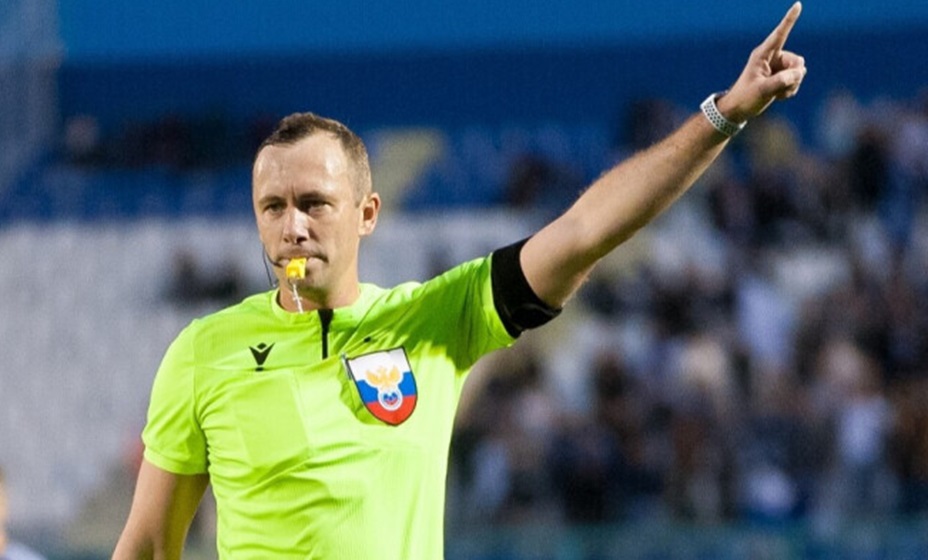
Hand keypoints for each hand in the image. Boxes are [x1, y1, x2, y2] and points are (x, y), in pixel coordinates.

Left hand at [717, 2, 806, 122]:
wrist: (739, 110)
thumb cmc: (745, 98)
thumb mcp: (762, 90)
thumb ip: (781, 81)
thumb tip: (799, 73)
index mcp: (763, 55)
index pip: (780, 34)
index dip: (790, 19)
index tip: (798, 4)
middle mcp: (772, 58)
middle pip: (797, 61)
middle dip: (794, 76)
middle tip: (780, 88)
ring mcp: (777, 67)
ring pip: (799, 72)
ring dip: (792, 85)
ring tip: (776, 93)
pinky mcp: (781, 77)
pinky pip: (796, 80)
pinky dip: (790, 90)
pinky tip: (777, 96)